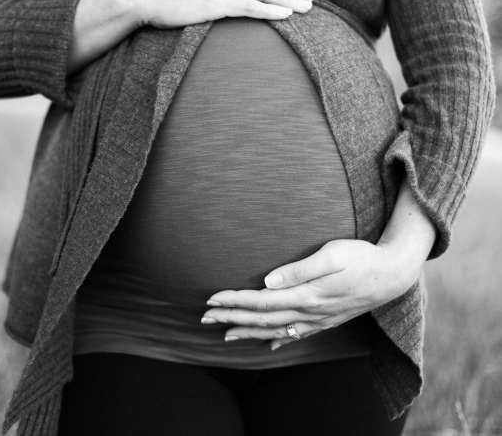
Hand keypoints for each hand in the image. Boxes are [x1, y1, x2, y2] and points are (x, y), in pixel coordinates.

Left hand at [202, 239, 421, 348]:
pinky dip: (277, 339)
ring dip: (248, 332)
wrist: (394, 274)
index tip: (211, 300)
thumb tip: (268, 280)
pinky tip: (267, 344)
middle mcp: (310, 312)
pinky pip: (296, 334)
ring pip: (276, 330)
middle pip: (263, 319)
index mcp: (307, 295)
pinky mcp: (327, 320)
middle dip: (232, 318)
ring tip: (225, 335)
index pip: (261, 301)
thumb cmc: (362, 257)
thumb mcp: (332, 255)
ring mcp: (318, 319)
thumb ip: (300, 269)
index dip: (235, 301)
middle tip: (205, 318)